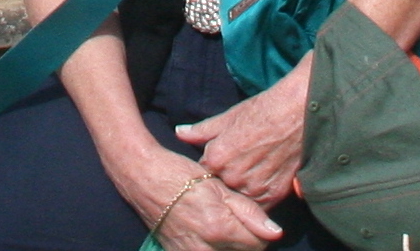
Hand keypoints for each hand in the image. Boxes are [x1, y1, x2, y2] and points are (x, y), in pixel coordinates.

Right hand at [111, 146, 280, 250]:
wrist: (143, 177)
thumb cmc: (182, 175)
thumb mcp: (219, 186)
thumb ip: (249, 212)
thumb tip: (275, 233)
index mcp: (220, 228)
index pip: (259, 245)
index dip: (260, 231)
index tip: (254, 220)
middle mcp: (205, 248)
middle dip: (245, 240)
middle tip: (236, 221)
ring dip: (229, 246)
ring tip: (221, 227)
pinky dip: (211, 248)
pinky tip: (206, 234)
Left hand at [175, 64, 309, 206]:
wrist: (297, 113)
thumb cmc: (262, 111)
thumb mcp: (228, 118)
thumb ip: (201, 131)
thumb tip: (180, 133)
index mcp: (215, 159)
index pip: (203, 175)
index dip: (210, 170)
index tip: (218, 165)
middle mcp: (232, 177)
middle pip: (222, 189)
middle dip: (226, 183)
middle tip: (238, 169)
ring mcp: (254, 188)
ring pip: (240, 200)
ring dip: (242, 193)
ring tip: (251, 176)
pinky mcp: (274, 195)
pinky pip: (259, 208)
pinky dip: (259, 200)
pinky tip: (262, 185)